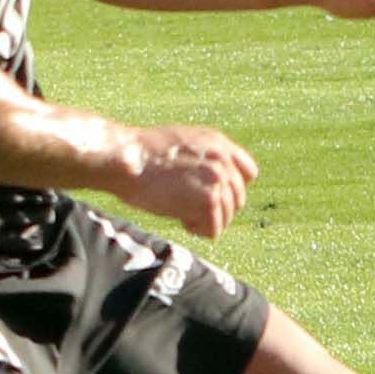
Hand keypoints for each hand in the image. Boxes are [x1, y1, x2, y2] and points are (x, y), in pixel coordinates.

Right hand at [107, 121, 257, 234]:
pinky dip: (195, 230)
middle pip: (236, 200)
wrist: (126, 159)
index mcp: (219, 143)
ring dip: (202, 220)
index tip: (209, 195)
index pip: (248, 174)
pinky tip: (179, 218)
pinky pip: (214, 230)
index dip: (229, 189)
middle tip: (185, 205)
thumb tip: (213, 182)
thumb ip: (204, 157)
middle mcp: (225, 161)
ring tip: (177, 208)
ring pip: (225, 218)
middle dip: (213, 208)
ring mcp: (219, 180)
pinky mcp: (210, 201)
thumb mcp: (182, 143)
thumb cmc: (141, 154)